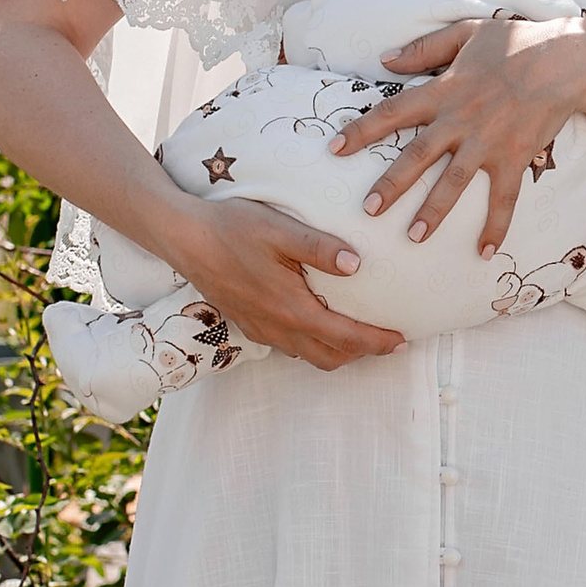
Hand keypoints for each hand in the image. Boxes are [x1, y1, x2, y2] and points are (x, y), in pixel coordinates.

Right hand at [156, 195, 402, 367]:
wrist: (183, 237)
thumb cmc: (232, 229)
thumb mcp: (280, 230)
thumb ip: (320, 248)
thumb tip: (357, 264)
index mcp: (290, 309)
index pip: (345, 337)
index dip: (376, 342)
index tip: (402, 340)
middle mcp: (276, 328)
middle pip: (330, 357)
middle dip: (362, 353)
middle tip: (388, 340)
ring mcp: (260, 329)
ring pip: (308, 355)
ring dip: (338, 350)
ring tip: (360, 333)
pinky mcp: (248, 323)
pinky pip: (289, 346)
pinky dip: (313, 343)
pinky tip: (320, 322)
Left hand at [324, 16, 585, 256]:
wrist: (567, 59)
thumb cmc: (517, 41)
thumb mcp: (466, 32)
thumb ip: (424, 48)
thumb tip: (385, 59)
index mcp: (444, 89)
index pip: (392, 112)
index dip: (360, 131)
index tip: (334, 150)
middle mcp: (460, 120)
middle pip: (416, 156)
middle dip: (390, 185)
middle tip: (368, 210)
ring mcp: (488, 142)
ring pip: (454, 183)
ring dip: (433, 212)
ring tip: (413, 237)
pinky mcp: (515, 158)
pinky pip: (503, 198)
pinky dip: (495, 226)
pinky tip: (484, 252)